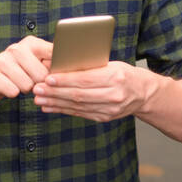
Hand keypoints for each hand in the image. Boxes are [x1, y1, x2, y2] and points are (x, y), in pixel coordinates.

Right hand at [0, 35, 52, 107]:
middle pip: (41, 75)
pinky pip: (12, 91)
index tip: (59, 75)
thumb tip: (70, 67)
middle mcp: (15, 48)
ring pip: (27, 85)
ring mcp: (1, 60)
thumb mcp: (36, 63)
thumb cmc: (20, 73)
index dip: (58, 68)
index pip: (53, 53)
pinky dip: (13, 93)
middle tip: (30, 80)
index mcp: (31, 43)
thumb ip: (51, 63)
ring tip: (18, 83)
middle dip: (38, 83)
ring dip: (25, 89)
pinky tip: (8, 87)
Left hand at [32, 61, 152, 122]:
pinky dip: (63, 110)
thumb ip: (89, 65)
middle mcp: (114, 95)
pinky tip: (50, 107)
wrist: (143, 93)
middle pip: (79, 94)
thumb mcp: (111, 64)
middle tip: (37, 89)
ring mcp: (110, 109)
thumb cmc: (124, 73)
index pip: (86, 79)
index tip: (48, 78)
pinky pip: (80, 114)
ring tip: (39, 99)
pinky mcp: (104, 118)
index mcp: (116, 76)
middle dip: (55, 93)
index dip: (65, 80)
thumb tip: (59, 63)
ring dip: (55, 103)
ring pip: (77, 106)